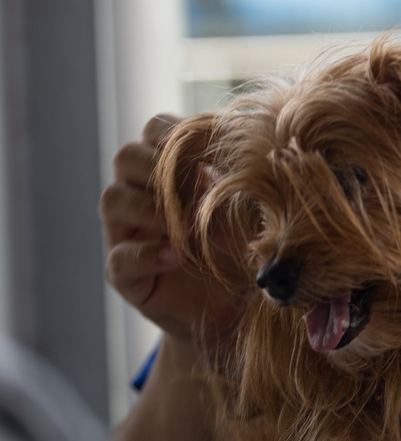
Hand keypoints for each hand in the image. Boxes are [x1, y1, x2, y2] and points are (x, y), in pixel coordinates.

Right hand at [100, 115, 247, 347]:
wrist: (236, 311)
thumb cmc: (242, 251)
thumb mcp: (248, 210)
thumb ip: (239, 178)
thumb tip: (245, 144)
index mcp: (169, 171)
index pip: (156, 129)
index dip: (179, 133)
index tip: (214, 152)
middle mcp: (141, 197)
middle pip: (126, 157)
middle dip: (161, 167)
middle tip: (199, 191)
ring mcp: (128, 235)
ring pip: (112, 199)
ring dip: (151, 207)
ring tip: (189, 226)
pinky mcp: (126, 276)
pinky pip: (120, 257)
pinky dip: (148, 253)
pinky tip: (177, 256)